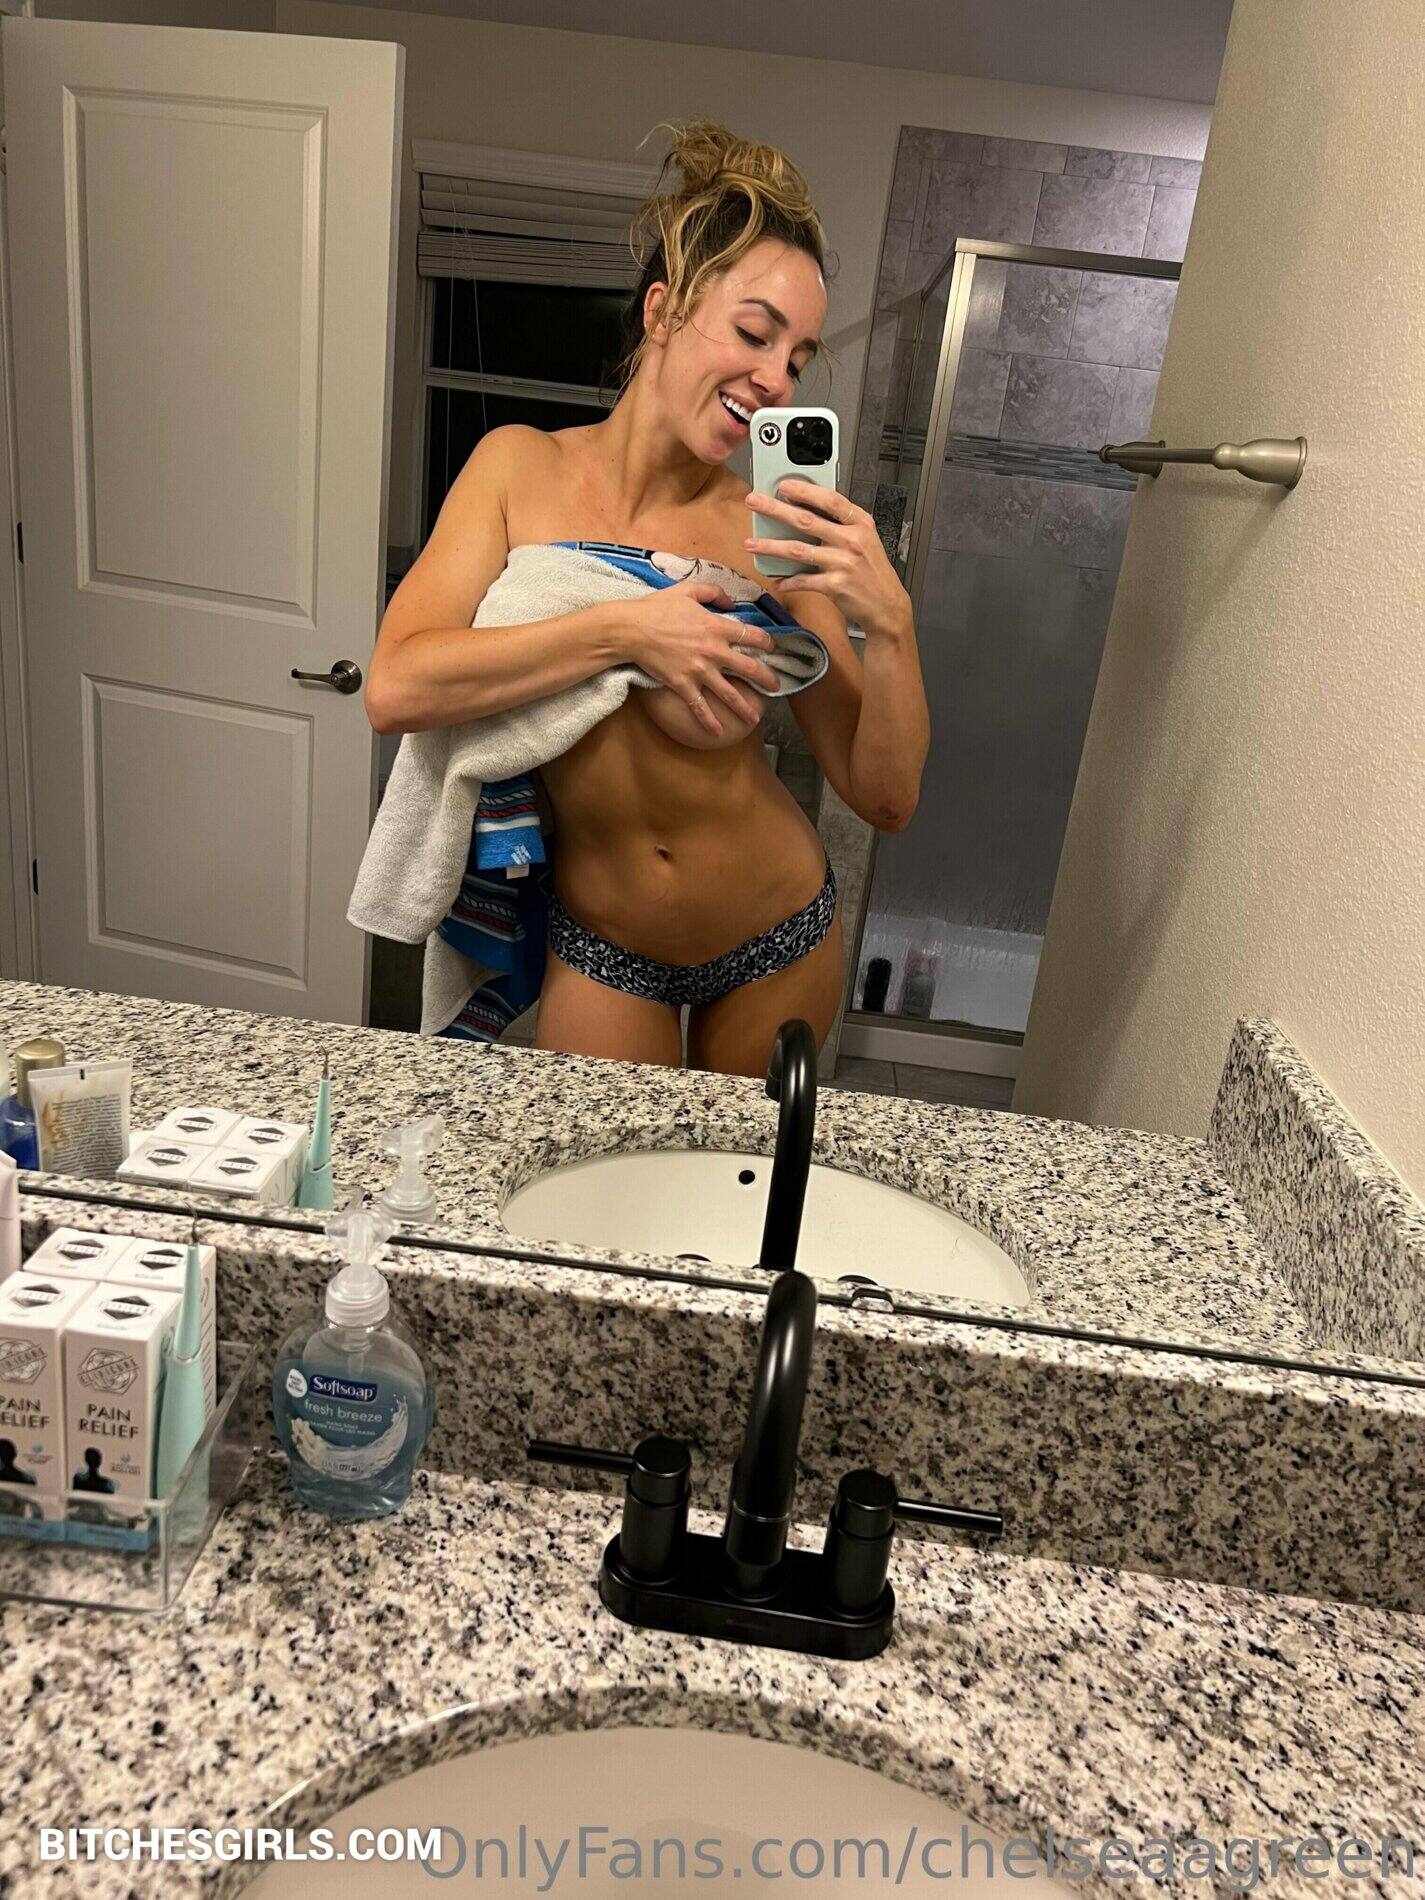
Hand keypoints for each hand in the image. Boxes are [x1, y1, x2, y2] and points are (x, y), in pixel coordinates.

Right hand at [622, 577, 782, 738]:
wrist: (631, 630)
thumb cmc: (657, 608)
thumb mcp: (687, 590)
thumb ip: (713, 592)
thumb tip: (731, 602)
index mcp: (717, 627)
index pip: (752, 636)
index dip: (767, 643)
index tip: (772, 649)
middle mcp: (714, 651)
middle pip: (749, 668)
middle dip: (767, 679)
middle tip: (776, 687)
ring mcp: (699, 671)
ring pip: (729, 693)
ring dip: (744, 707)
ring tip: (755, 717)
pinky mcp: (683, 685)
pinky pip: (699, 707)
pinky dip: (709, 722)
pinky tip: (718, 733)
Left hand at [744, 480, 912, 637]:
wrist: (887, 606)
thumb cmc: (873, 573)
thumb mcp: (866, 540)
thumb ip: (843, 525)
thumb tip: (809, 512)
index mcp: (860, 524)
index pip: (830, 500)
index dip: (805, 491)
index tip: (784, 486)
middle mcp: (852, 540)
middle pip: (806, 520)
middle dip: (775, 509)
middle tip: (755, 502)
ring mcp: (843, 563)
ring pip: (798, 550)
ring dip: (770, 546)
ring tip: (751, 544)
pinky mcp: (835, 585)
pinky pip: (803, 580)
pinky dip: (788, 581)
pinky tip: (777, 580)